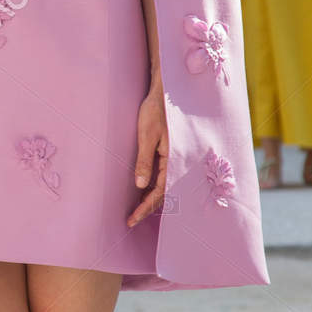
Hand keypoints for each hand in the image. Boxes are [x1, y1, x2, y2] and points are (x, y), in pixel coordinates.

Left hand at [127, 84, 168, 226]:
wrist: (167, 91)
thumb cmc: (155, 110)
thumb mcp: (146, 135)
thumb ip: (144, 161)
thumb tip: (140, 186)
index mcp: (174, 158)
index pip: (160, 191)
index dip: (145, 207)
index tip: (131, 219)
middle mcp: (179, 160)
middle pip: (165, 192)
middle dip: (148, 207)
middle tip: (131, 220)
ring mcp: (177, 156)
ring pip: (166, 184)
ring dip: (153, 198)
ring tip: (138, 210)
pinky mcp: (173, 151)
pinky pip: (166, 174)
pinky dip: (156, 185)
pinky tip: (147, 190)